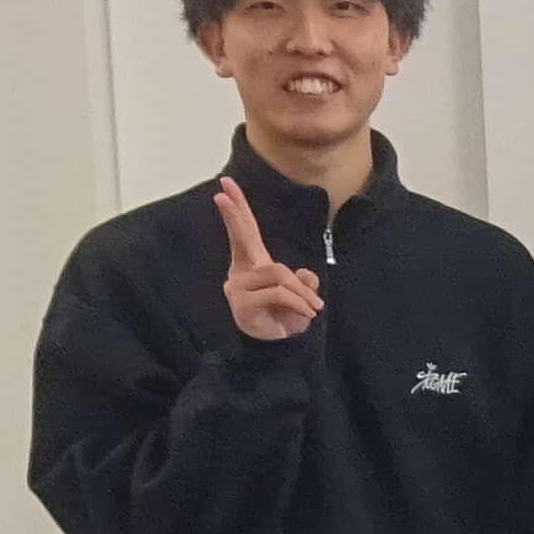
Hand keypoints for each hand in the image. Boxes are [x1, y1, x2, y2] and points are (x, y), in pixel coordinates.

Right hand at [213, 178, 324, 341]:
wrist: (277, 348)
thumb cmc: (285, 317)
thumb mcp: (300, 295)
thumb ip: (303, 281)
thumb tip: (305, 274)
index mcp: (253, 263)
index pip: (247, 231)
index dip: (238, 209)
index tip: (225, 186)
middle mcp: (242, 272)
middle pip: (242, 238)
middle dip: (234, 215)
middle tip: (221, 195)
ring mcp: (239, 288)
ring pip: (277, 273)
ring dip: (300, 290)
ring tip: (313, 307)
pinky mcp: (243, 304)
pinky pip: (277, 293)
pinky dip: (297, 301)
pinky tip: (307, 312)